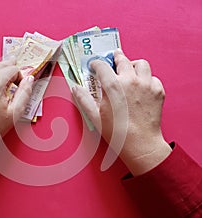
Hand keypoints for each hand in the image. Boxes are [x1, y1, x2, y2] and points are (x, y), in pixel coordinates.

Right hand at [72, 49, 171, 175]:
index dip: (96, 63)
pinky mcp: (158, 91)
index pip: (102, 66)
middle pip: (123, 60)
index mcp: (113, 86)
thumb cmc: (116, 132)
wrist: (141, 144)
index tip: (94, 65)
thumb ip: (83, 99)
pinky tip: (141, 86)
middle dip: (116, 57)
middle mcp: (131, 80)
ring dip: (133, 65)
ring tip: (129, 70)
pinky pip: (152, 77)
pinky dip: (146, 78)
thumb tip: (75, 88)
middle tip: (113, 57)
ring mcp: (147, 84)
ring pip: (141, 64)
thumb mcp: (95, 117)